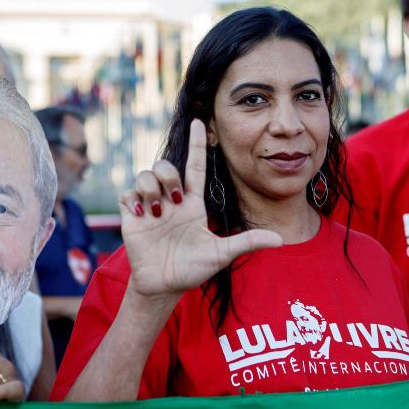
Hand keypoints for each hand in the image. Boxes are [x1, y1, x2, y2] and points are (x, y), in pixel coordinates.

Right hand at [117, 119, 281, 297]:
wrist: (164, 286)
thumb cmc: (192, 269)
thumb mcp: (221, 254)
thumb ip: (247, 242)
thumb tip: (281, 238)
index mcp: (192, 203)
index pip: (195, 166)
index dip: (197, 144)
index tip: (199, 122)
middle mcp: (171, 200)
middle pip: (166, 166)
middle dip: (169, 176)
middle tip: (175, 200)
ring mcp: (150, 206)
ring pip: (145, 175)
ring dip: (151, 189)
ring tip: (155, 212)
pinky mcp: (131, 215)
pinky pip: (127, 194)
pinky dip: (133, 200)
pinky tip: (140, 215)